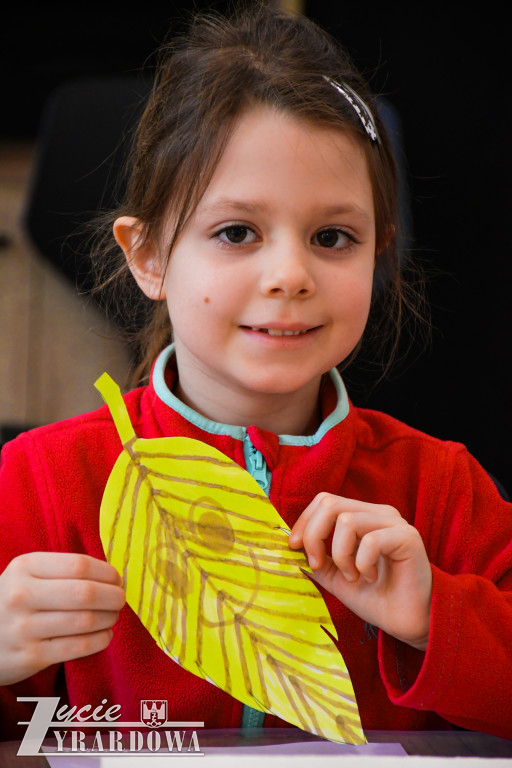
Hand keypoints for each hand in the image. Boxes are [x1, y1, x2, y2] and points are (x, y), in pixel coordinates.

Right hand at [0, 552, 124, 685]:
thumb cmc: (15, 601)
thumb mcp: (28, 575)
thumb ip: (63, 571)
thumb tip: (113, 577)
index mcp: (25, 567)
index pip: (79, 565)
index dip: (106, 572)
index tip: (116, 579)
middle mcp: (21, 595)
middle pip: (84, 593)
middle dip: (112, 596)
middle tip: (120, 599)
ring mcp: (24, 628)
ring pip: (85, 621)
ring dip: (108, 618)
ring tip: (112, 617)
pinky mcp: (30, 657)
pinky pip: (78, 647)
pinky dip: (100, 640)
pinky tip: (104, 635)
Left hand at [289, 494, 431, 650]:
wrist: (408, 622)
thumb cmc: (375, 597)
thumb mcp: (335, 576)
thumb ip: (316, 559)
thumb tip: (290, 547)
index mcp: (361, 516)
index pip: (324, 501)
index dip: (304, 522)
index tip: (294, 548)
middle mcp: (378, 513)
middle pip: (330, 504)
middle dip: (314, 536)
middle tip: (318, 565)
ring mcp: (394, 523)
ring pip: (347, 521)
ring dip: (340, 555)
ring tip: (353, 576)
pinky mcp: (408, 538)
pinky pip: (370, 541)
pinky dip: (362, 564)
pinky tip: (371, 577)